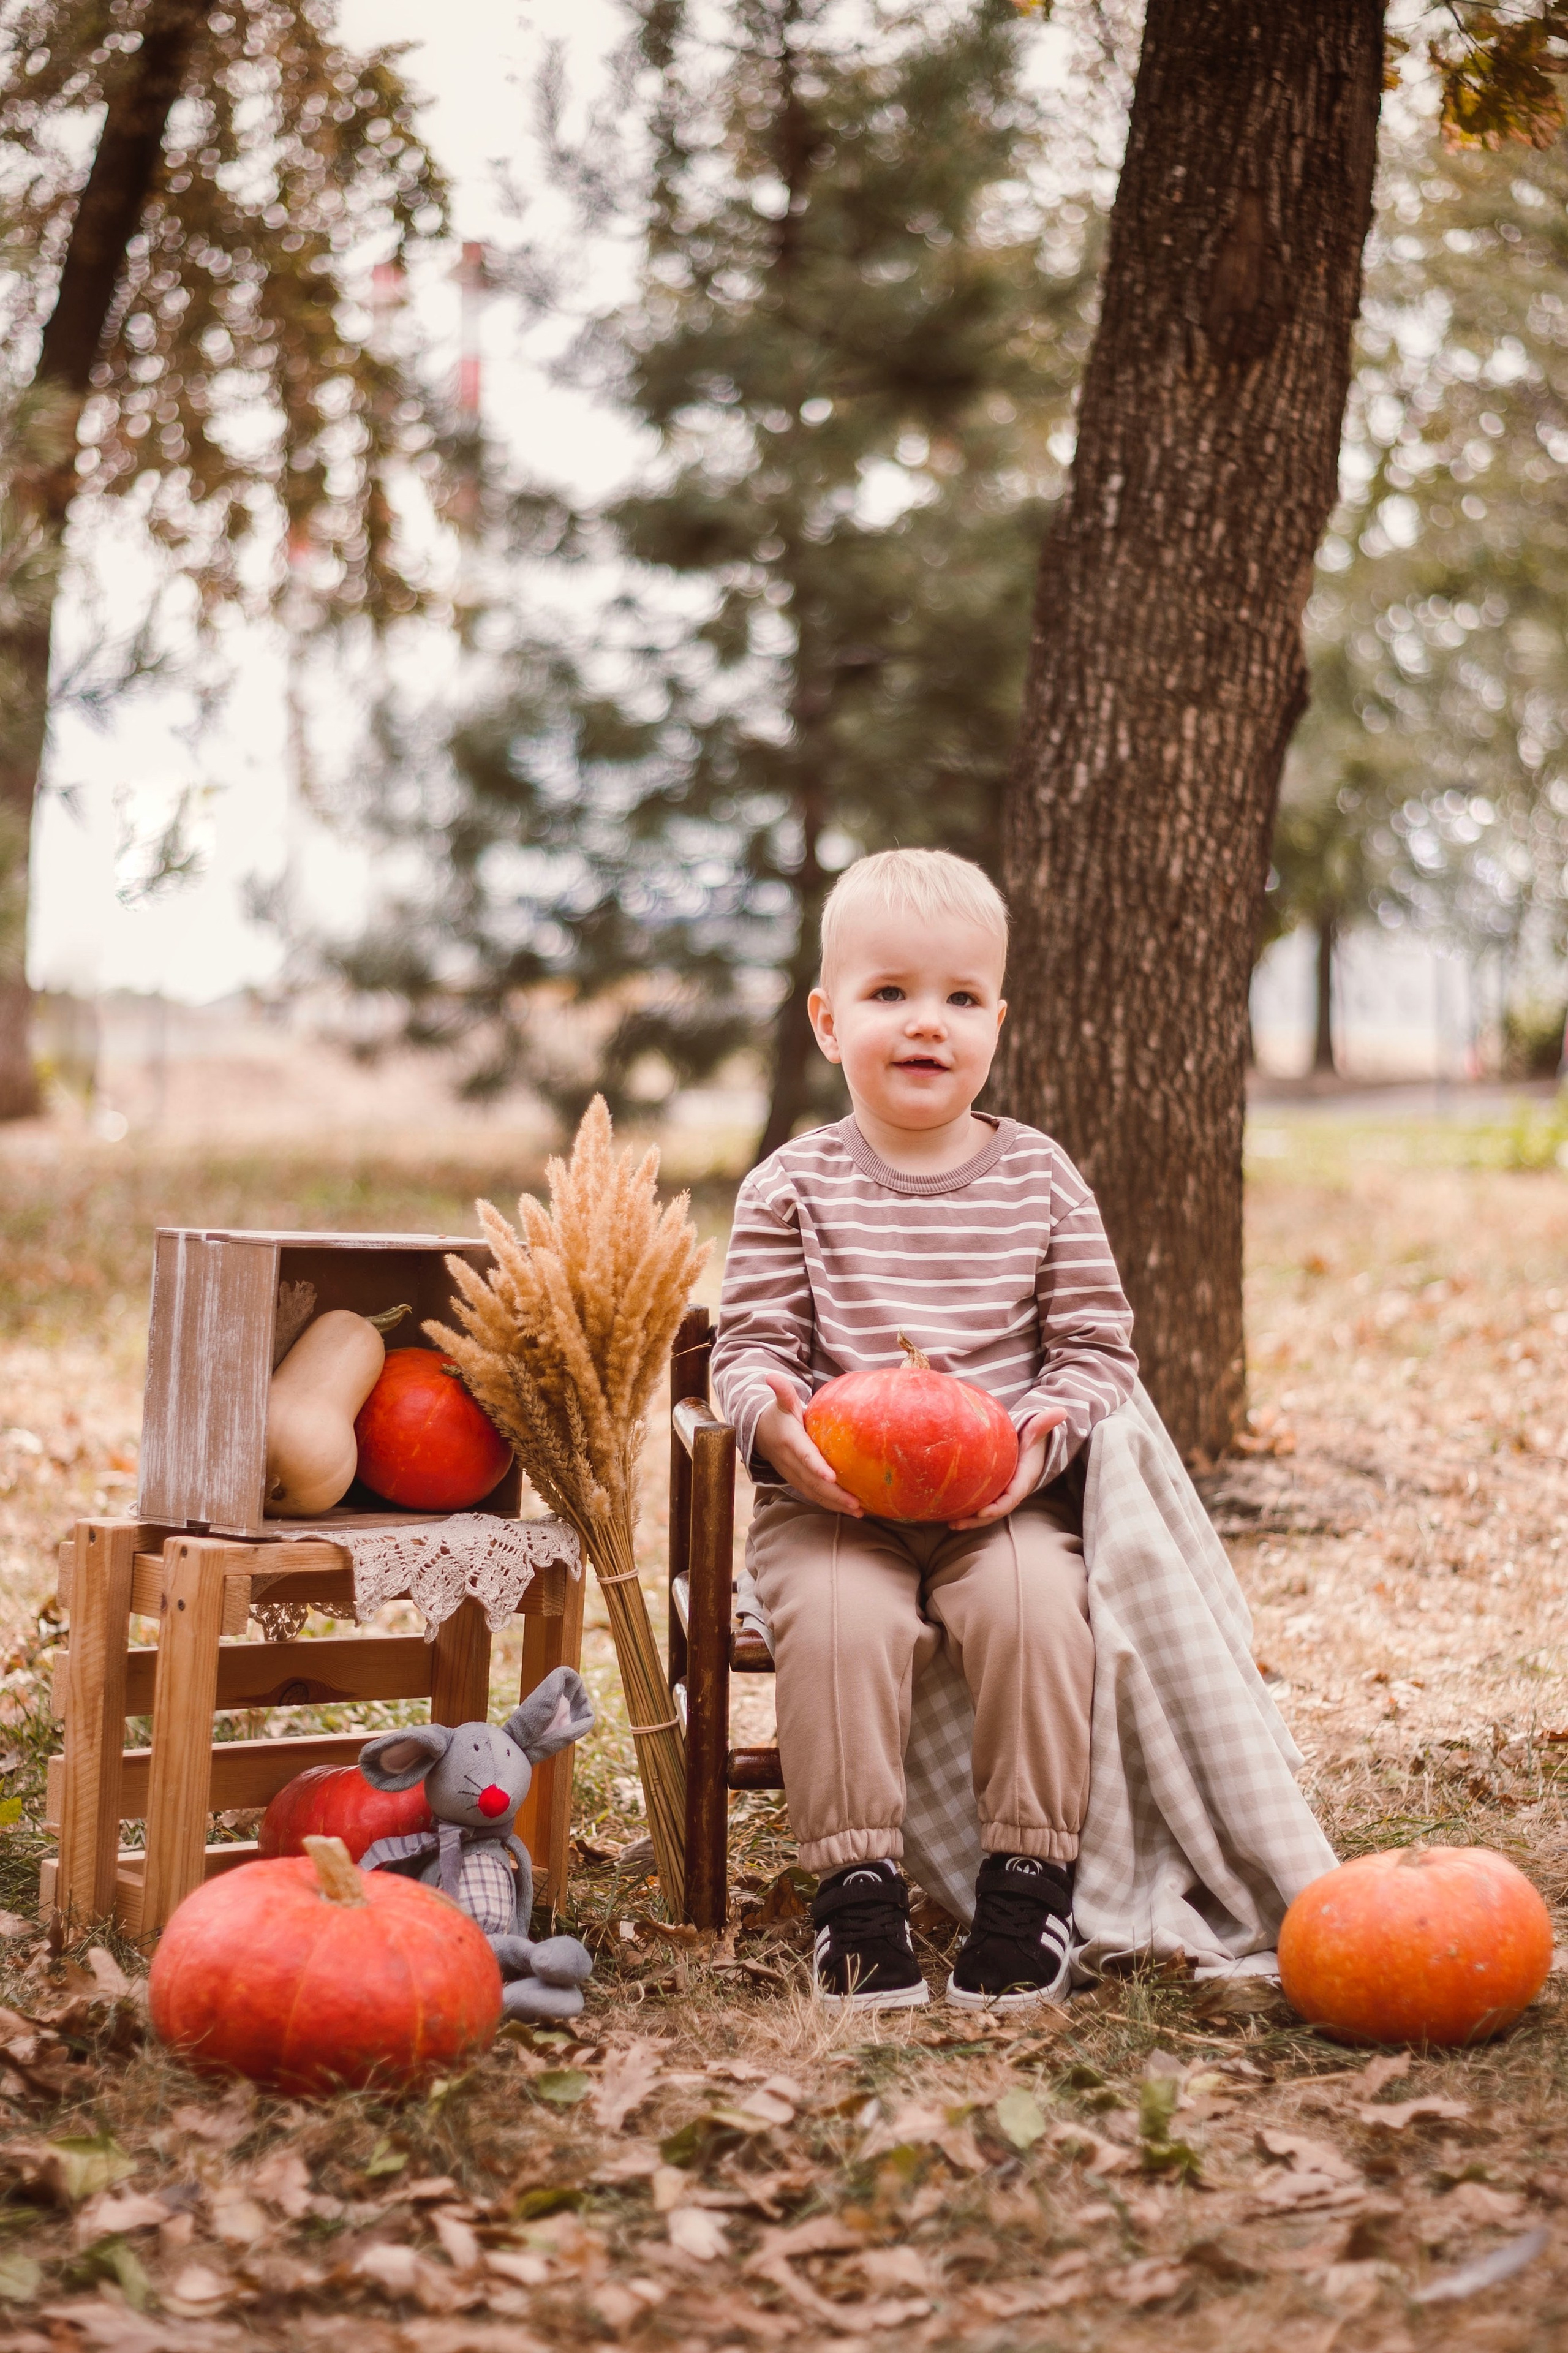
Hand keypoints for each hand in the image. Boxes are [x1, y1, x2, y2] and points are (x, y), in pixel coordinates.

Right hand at [753, 1374, 864, 1515]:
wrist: (760, 1433)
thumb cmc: (779, 1415)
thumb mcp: (782, 1403)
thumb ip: (782, 1392)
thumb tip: (771, 1376)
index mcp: (789, 1440)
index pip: (804, 1455)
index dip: (816, 1467)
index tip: (831, 1477)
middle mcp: (789, 1461)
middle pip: (812, 1481)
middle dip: (834, 1494)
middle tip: (856, 1503)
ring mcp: (792, 1474)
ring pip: (813, 1492)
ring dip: (835, 1504)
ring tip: (858, 1510)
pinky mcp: (796, 1481)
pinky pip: (813, 1495)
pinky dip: (830, 1504)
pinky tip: (849, 1508)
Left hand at [948, 1409, 1066, 1529]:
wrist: (1032, 1444)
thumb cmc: (1032, 1437)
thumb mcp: (1038, 1430)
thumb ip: (1045, 1423)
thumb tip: (1061, 1411)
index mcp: (1023, 1479)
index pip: (1012, 1497)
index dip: (998, 1507)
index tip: (982, 1512)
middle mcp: (1012, 1490)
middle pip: (996, 1511)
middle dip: (977, 1521)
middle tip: (957, 1524)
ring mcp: (1002, 1493)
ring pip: (986, 1511)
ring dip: (969, 1520)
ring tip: (950, 1524)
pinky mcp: (993, 1491)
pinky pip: (981, 1504)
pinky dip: (967, 1511)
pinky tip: (948, 1512)